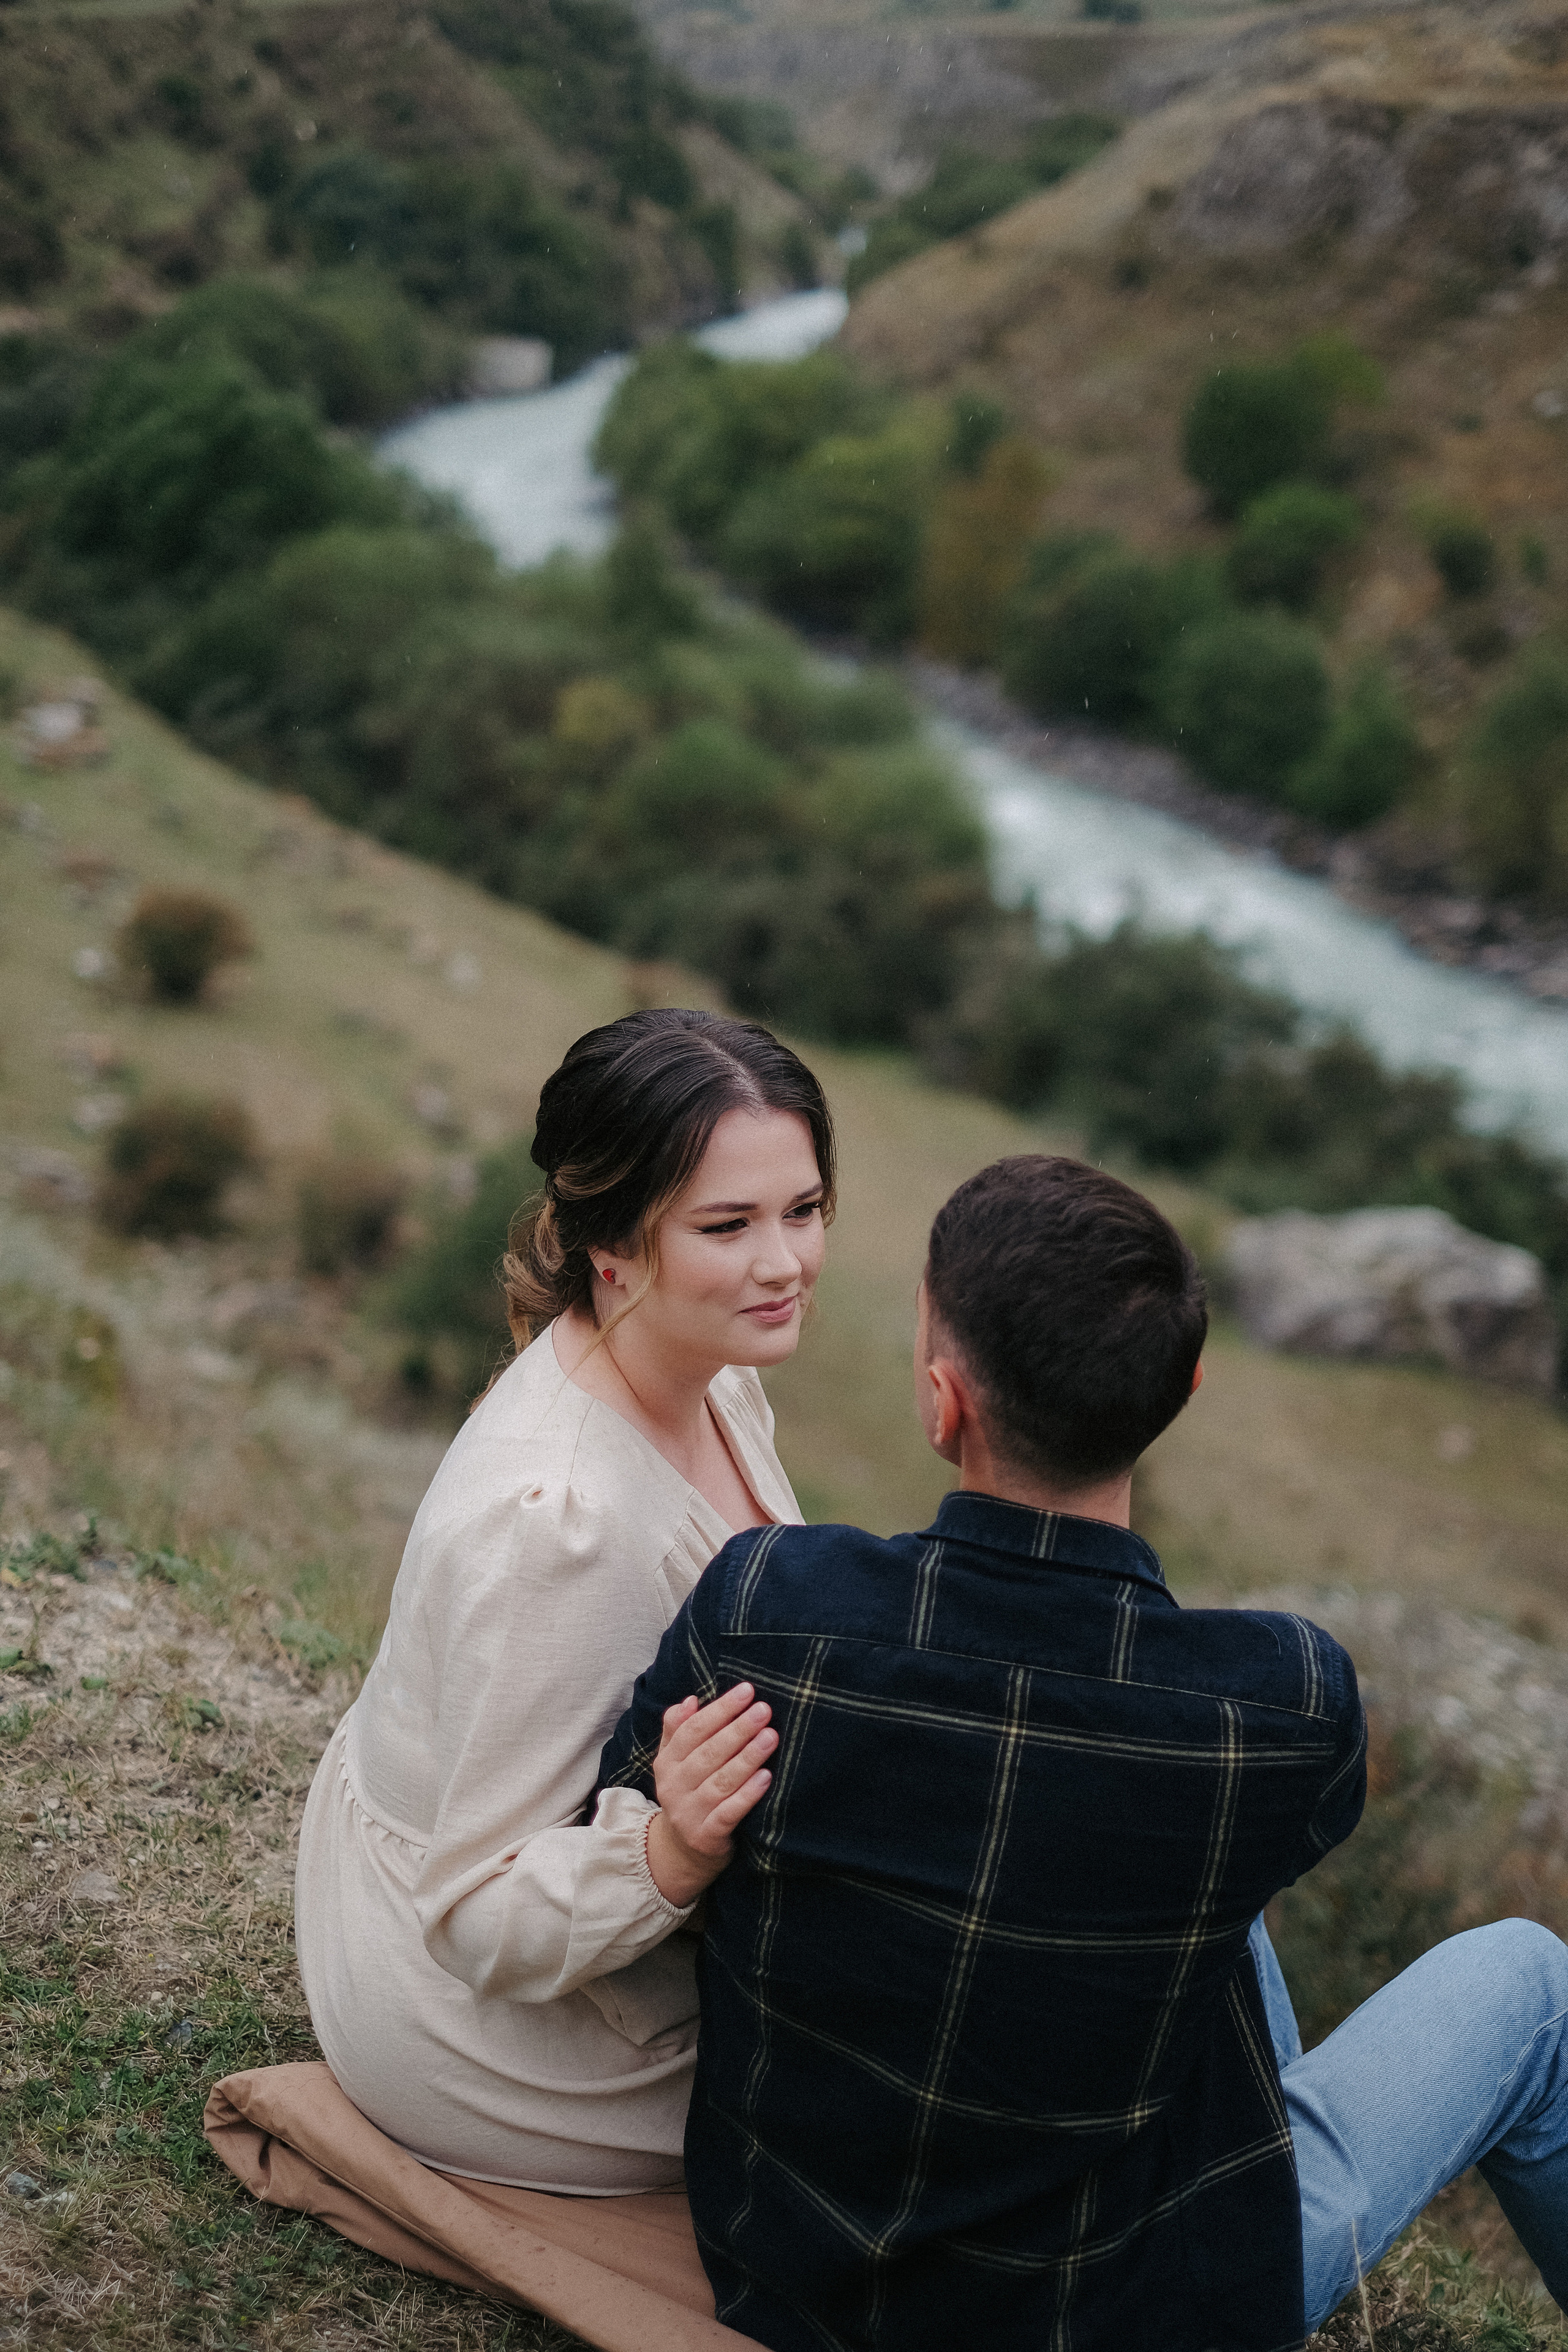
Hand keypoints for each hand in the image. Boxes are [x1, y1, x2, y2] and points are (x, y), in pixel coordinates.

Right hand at [644, 1683, 775, 1909]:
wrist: (681, 1852)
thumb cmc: (688, 1793)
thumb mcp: (675, 1762)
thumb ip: (678, 1729)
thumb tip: (690, 1700)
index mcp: (667, 1762)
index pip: (693, 1729)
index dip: (720, 1709)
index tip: (747, 1690)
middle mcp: (674, 1786)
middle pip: (709, 1753)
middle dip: (738, 1729)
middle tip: (764, 1710)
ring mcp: (689, 1813)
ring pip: (721, 1781)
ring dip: (747, 1757)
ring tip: (770, 1737)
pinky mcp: (706, 1836)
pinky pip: (729, 1812)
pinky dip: (748, 1794)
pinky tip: (766, 1777)